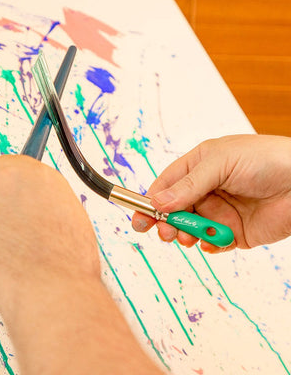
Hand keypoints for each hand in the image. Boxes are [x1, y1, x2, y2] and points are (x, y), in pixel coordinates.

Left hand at [0, 155, 99, 310]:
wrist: (51, 287)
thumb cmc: (66, 255)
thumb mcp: (66, 209)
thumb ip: (42, 197)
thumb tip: (30, 203)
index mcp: (28, 170)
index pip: (9, 168)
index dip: (12, 189)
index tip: (11, 199)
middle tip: (13, 232)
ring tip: (11, 253)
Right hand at [132, 135, 290, 252]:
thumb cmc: (266, 160)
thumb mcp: (221, 163)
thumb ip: (188, 184)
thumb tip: (158, 202)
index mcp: (198, 167)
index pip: (166, 185)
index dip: (150, 202)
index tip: (140, 217)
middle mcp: (206, 189)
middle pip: (173, 210)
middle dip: (165, 223)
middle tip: (164, 232)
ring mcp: (219, 211)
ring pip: (189, 228)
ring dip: (185, 235)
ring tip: (189, 237)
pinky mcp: (234, 232)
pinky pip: (212, 243)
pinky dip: (209, 245)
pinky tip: (214, 241)